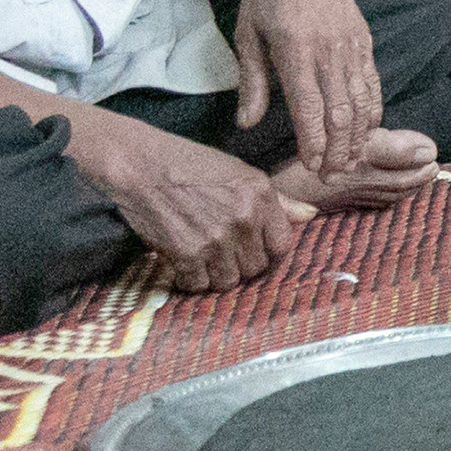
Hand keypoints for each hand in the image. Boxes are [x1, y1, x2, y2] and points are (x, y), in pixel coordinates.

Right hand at [75, 110, 311, 292]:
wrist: (140, 164)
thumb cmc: (190, 164)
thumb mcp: (241, 173)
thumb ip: (278, 199)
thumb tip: (310, 215)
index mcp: (261, 196)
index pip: (282, 246)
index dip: (268, 254)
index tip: (254, 252)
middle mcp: (243, 219)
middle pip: (255, 268)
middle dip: (241, 265)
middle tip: (222, 255)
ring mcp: (215, 238)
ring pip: (228, 281)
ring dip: (216, 276)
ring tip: (203, 259)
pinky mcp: (185, 253)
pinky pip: (197, 285)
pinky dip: (190, 280)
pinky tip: (183, 264)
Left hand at [231, 0, 380, 175]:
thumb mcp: (247, 37)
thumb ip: (252, 83)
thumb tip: (247, 124)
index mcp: (296, 49)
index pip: (309, 106)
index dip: (314, 141)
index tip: (313, 167)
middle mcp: (329, 49)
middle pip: (341, 111)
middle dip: (339, 148)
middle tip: (332, 176)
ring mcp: (351, 44)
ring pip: (362, 100)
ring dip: (358, 136)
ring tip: (351, 162)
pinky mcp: (363, 40)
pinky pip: (373, 81)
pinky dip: (374, 110)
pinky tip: (369, 131)